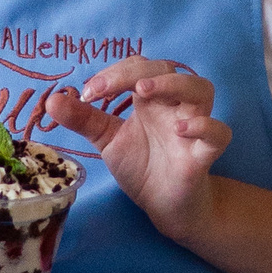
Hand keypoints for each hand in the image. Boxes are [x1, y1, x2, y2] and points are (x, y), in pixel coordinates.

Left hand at [39, 59, 230, 241]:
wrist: (164, 205)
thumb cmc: (141, 166)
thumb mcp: (106, 141)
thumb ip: (83, 120)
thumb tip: (52, 100)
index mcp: (151, 99)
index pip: (139, 67)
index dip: (115, 72)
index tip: (88, 92)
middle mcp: (173, 106)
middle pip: (169, 69)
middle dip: (137, 72)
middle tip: (106, 89)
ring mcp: (192, 128)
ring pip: (202, 90)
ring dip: (175, 85)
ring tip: (144, 92)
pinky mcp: (204, 155)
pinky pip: (219, 133)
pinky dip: (206, 126)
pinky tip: (181, 128)